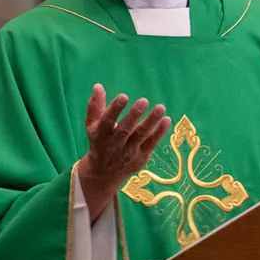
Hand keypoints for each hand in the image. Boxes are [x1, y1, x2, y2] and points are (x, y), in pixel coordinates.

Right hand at [77, 84, 170, 220]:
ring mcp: (129, 152)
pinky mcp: (141, 157)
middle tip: (144, 100)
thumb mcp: (92, 125)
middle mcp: (115, 144)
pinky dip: (159, 132)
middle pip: (125, 129)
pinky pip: (151, 143)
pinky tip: (167, 120)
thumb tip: (98, 86)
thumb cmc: (99, 141)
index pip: (107, 121)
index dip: (115, 109)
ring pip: (141, 136)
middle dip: (134, 115)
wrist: (104, 173)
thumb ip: (95, 105)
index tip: (124, 96)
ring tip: (161, 107)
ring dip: (151, 122)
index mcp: (101, 134)